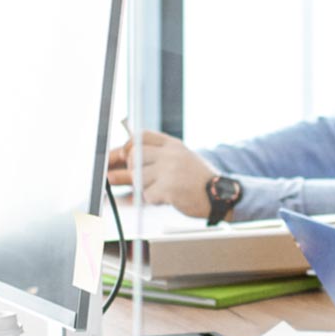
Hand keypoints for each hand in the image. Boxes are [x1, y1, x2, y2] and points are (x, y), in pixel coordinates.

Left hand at [102, 130, 217, 217]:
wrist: (220, 195)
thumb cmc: (196, 180)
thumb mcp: (177, 162)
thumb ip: (151, 160)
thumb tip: (114, 165)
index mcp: (173, 145)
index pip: (141, 136)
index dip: (128, 146)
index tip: (124, 156)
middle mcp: (171, 154)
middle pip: (135, 156)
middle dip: (133, 169)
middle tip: (144, 179)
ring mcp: (170, 171)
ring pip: (138, 177)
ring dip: (144, 187)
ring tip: (160, 189)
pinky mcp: (170, 189)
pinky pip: (147, 195)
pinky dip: (154, 199)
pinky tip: (167, 198)